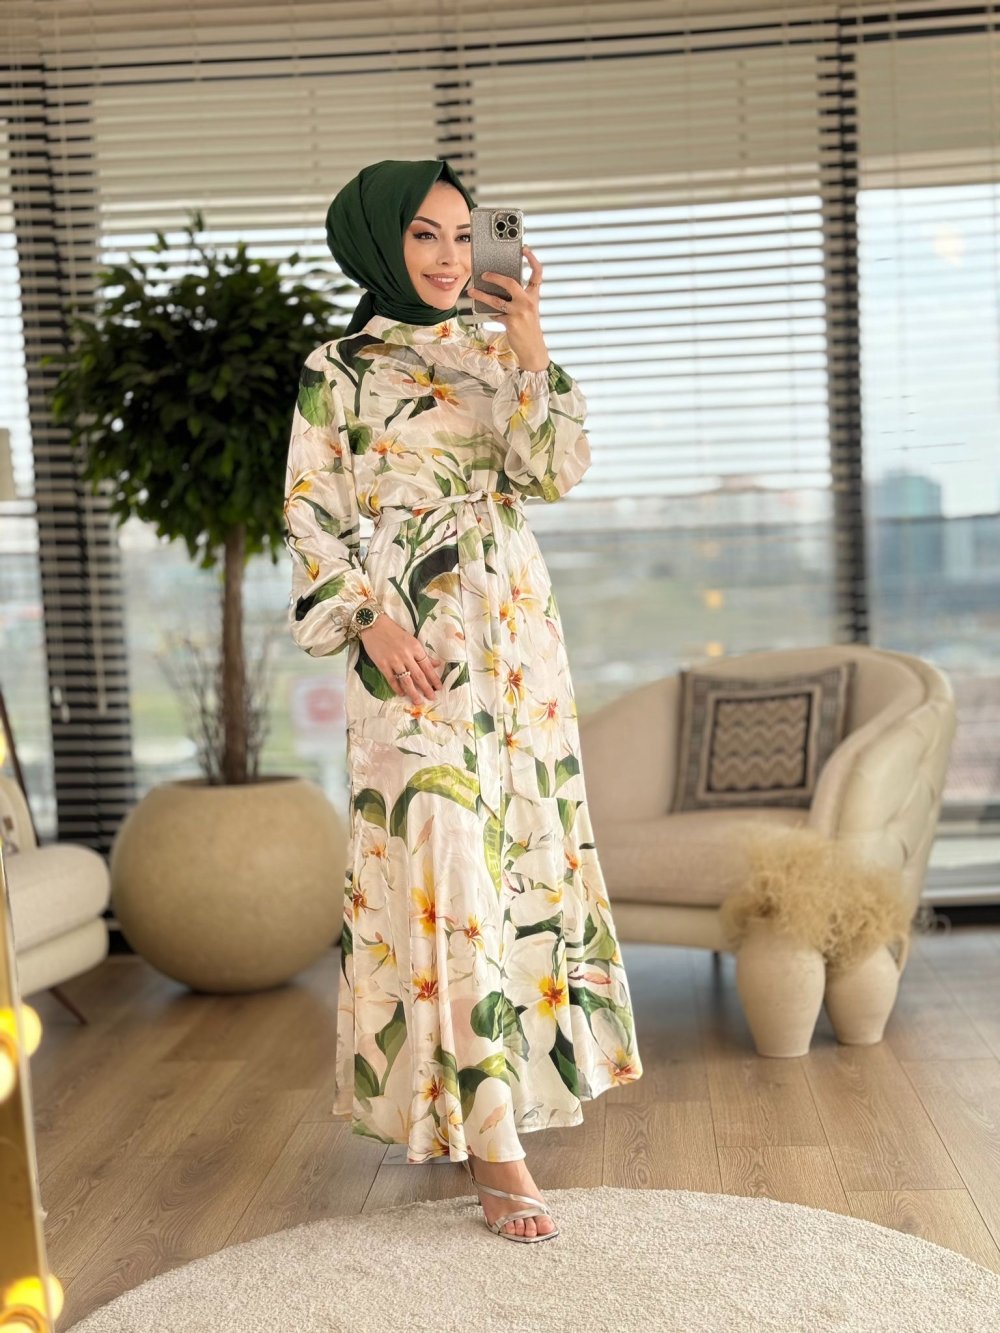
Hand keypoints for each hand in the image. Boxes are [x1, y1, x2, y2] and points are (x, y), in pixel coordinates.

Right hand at [357, 616, 444, 704]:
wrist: (373, 625)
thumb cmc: (393, 631)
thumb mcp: (411, 639)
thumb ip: (423, 653)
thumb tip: (437, 663)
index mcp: (415, 648)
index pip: (427, 666)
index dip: (434, 678)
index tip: (439, 687)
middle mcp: (406, 655)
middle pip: (419, 675)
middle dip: (426, 688)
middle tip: (432, 698)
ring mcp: (394, 661)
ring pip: (406, 680)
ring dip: (413, 692)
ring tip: (418, 701)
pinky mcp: (382, 664)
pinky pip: (391, 679)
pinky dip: (397, 688)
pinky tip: (401, 694)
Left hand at [467, 244, 549, 369]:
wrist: (533, 349)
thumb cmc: (529, 329)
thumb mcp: (528, 310)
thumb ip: (518, 298)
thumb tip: (499, 289)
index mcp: (534, 296)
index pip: (537, 274)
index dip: (532, 259)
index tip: (525, 249)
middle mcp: (528, 302)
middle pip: (510, 282)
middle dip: (495, 277)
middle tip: (484, 274)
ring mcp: (519, 312)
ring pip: (496, 300)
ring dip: (481, 295)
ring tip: (472, 291)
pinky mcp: (511, 322)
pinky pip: (495, 314)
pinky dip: (490, 313)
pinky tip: (487, 312)